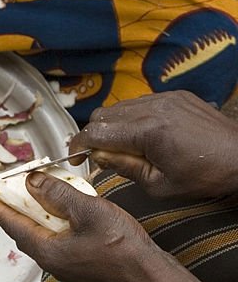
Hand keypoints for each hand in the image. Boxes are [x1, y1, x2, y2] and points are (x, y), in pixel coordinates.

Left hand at [0, 172, 163, 281]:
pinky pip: (56, 239)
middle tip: (6, 190)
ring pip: (40, 234)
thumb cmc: (123, 248)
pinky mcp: (77, 264)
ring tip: (32, 194)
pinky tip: (61, 210)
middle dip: (14, 208)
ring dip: (35, 214)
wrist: (149, 275)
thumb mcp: (87, 211)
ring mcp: (64, 264)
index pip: (12, 224)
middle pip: (23, 229)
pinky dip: (52, 222)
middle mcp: (50, 261)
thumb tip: (31, 182)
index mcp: (46, 250)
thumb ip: (57, 194)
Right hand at [70, 91, 237, 199]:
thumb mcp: (159, 185)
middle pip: (102, 115)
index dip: (79, 146)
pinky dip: (133, 117)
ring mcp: (166, 98)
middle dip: (95, 135)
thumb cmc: (206, 176)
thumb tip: (99, 157)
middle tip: (100, 155)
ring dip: (113, 125)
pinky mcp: (176, 96)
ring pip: (120, 107)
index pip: (95, 132)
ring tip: (124, 146)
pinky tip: (143, 135)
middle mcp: (154, 108)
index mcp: (148, 131)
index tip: (76, 159)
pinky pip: (141, 102)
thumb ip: (124, 167)